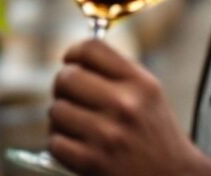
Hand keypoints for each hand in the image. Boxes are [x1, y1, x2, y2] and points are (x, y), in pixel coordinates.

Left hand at [49, 39, 210, 175]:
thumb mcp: (149, 93)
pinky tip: (78, 145)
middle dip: (63, 86)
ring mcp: (108, 134)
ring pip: (56, 110)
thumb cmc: (155, 133)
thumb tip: (75, 56)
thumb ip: (118, 72)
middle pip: (67, 77)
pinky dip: (61, 144)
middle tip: (71, 96)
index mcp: (140, 83)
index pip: (91, 49)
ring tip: (78, 125)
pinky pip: (55, 142)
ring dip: (61, 118)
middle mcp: (125, 105)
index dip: (74, 52)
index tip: (71, 61)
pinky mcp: (92, 162)